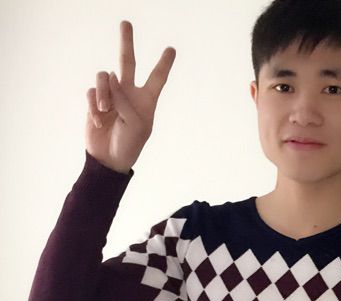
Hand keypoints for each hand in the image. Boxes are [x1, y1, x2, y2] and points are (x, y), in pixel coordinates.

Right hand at [85, 20, 175, 172]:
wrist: (109, 159)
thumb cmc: (130, 145)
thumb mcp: (136, 124)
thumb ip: (125, 99)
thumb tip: (111, 76)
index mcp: (146, 101)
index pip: (157, 78)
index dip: (164, 64)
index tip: (171, 49)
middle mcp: (129, 94)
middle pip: (127, 62)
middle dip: (126, 43)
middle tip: (126, 23)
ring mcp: (111, 96)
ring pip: (104, 77)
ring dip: (103, 93)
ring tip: (104, 110)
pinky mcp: (94, 102)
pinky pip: (92, 92)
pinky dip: (93, 105)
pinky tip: (98, 120)